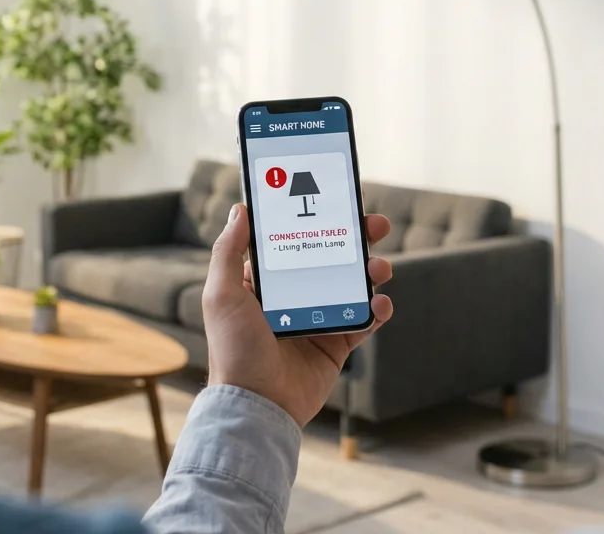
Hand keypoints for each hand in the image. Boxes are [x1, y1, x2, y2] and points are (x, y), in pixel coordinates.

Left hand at [202, 203, 393, 426]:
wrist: (258, 403)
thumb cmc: (234, 350)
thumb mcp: (222, 295)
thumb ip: (228, 252)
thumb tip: (240, 210)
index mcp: (265, 283)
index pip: (293, 242)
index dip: (314, 220)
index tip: (334, 199)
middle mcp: (293, 297)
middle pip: (330, 258)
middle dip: (355, 239)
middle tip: (375, 225)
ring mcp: (317, 320)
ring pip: (352, 285)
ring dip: (371, 271)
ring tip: (379, 268)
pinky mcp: (336, 345)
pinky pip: (363, 321)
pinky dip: (378, 310)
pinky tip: (381, 303)